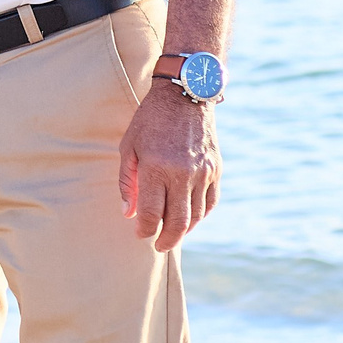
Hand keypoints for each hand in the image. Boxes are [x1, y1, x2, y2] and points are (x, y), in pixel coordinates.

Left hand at [118, 80, 221, 251]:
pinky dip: (200, 215)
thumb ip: (126, 182)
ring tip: (171, 234)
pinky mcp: (216, 170)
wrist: (185, 96)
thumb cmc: (149, 120)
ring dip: (183, 230)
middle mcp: (182, 174)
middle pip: (177, 222)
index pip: (151, 213)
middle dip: (166, 240)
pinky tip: (189, 219)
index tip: (139, 234)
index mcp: (156, 168)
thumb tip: (128, 213)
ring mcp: (203, 173)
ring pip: (196, 216)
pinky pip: (210, 203)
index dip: (144, 230)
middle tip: (157, 245)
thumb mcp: (129, 146)